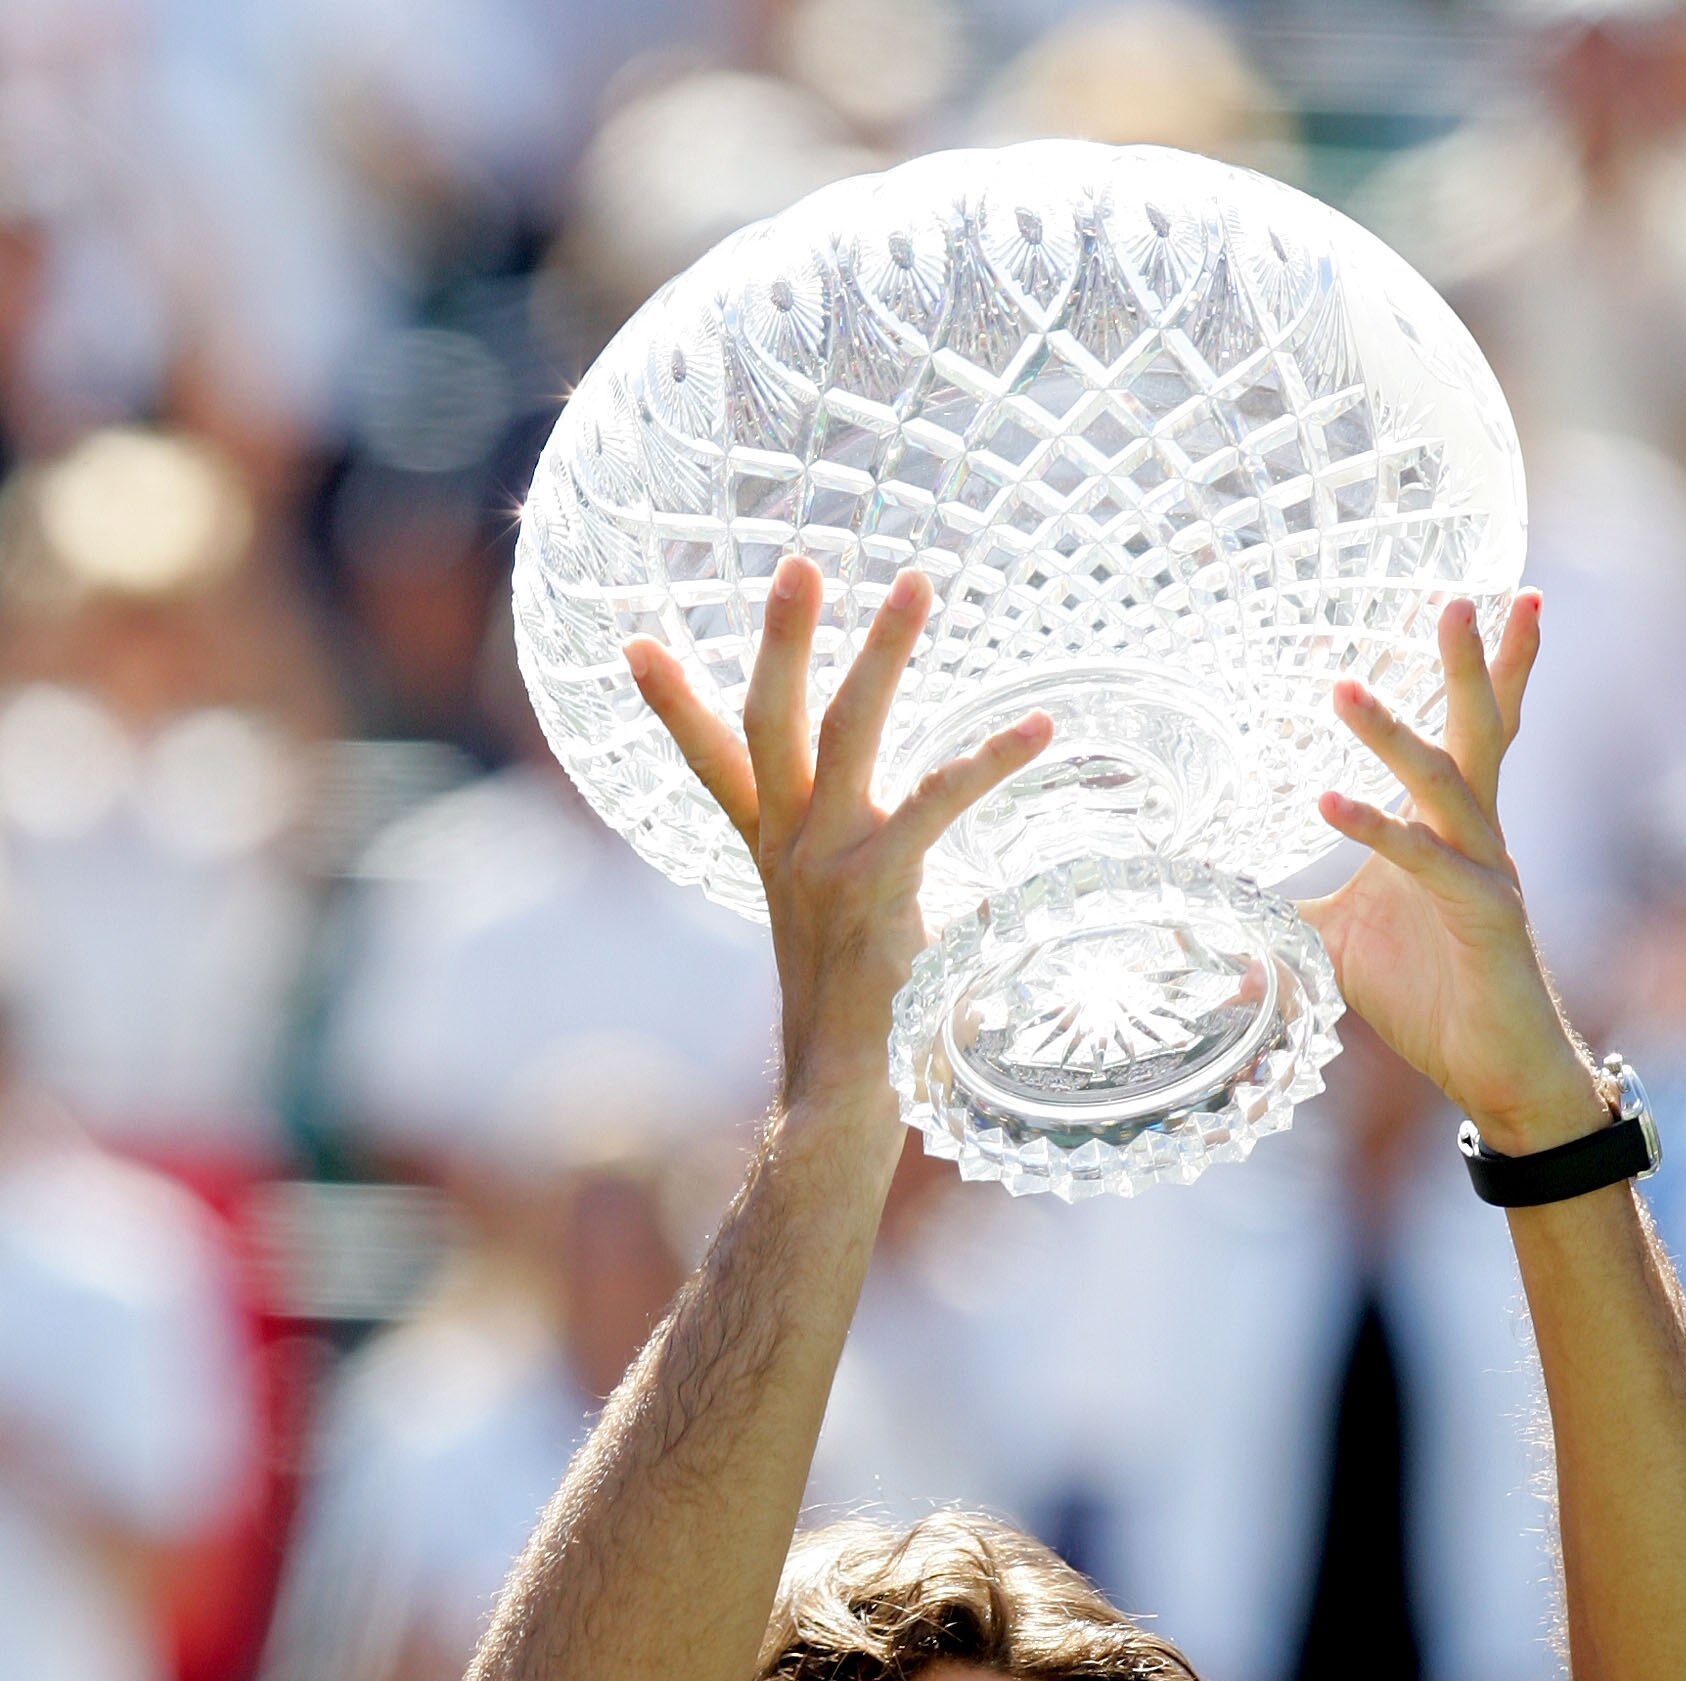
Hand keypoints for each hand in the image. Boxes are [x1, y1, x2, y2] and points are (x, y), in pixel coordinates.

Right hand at [625, 559, 1050, 1128]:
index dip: (674, 707)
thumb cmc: (855, 1029)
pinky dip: (991, 759)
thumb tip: (892, 887)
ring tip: (915, 582)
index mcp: (772, 856)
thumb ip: (861, 901)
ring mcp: (827, 865)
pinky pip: (934, 799)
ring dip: (880, 653)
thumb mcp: (840, 944)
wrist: (843, 1103)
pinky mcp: (877, 887)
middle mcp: (789, 850)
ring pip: (846, 731)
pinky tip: (1042, 725)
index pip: (713, 767)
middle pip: (770, 722)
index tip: (633, 644)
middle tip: (796, 562)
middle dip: (780, 639)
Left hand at [1299, 594, 1602, 1154]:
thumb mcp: (1336, 945)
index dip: (1452, 673)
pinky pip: (1426, 863)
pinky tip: (1326, 800)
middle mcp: (1477, 836)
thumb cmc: (1430, 997)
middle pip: (1478, 729)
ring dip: (1392, 734)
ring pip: (1445, 783)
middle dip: (1467, 662)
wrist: (1497, 1070)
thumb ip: (1283, 915)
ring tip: (1346, 687)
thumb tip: (1211, 912)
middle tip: (1453, 593)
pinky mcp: (1484, 918)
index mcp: (1450, 828)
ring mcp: (1486, 872)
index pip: (1454, 732)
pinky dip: (1375, 830)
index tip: (1443, 600)